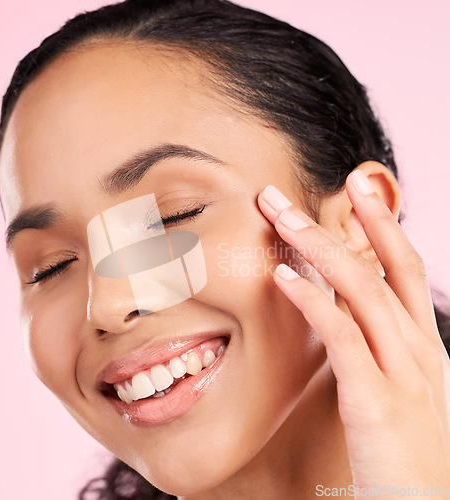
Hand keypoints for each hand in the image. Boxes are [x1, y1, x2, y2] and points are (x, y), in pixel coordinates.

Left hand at [257, 170, 449, 491]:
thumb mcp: (392, 389)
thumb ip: (369, 348)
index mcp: (423, 345)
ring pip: (362, 290)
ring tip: (279, 216)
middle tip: (293, 192)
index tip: (355, 188)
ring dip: (318, 247)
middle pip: (381, 266)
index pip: (404, 268)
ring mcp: (404, 374)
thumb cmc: (399, 455)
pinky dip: (313, 302)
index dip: (381, 224)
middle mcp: (420, 350)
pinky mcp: (377, 402)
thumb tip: (334, 312)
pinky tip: (283, 278)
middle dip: (344, 220)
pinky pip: (343, 337)